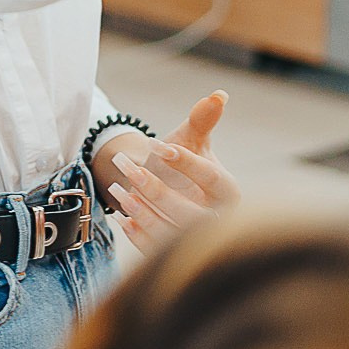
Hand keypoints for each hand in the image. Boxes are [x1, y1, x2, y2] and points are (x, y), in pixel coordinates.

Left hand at [93, 90, 238, 252]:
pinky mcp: (174, 255)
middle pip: (192, 214)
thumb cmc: (181, 162)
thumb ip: (202, 119)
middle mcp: (218, 221)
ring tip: (120, 192)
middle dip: (156, 190)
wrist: (165, 189)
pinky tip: (123, 217)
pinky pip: (156, 252)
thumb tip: (219, 94)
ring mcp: (196, 241)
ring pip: (172, 235)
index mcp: (229, 192)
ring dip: (143, 213)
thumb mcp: (191, 139)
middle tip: (128, 169)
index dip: (185, 162)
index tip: (155, 145)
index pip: (211, 179)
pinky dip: (138, 236)